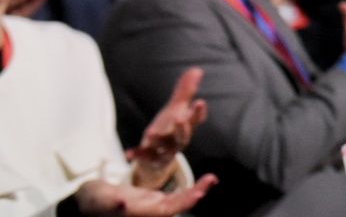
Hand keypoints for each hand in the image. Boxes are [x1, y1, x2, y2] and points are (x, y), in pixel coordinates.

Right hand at [75, 174, 217, 215]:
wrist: (86, 202)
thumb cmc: (92, 202)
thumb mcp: (101, 200)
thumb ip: (113, 202)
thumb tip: (124, 203)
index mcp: (140, 212)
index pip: (167, 210)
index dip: (184, 201)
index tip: (199, 192)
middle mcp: (148, 212)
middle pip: (176, 206)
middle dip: (195, 194)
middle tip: (212, 179)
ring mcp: (150, 207)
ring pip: (177, 203)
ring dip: (194, 192)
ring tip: (210, 179)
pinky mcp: (150, 201)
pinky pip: (172, 198)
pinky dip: (186, 191)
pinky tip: (198, 184)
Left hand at [127, 67, 207, 187]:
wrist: (157, 156)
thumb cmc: (169, 128)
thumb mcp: (176, 108)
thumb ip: (185, 91)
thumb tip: (196, 69)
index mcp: (186, 127)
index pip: (195, 119)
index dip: (198, 112)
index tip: (200, 102)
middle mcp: (178, 140)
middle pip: (183, 136)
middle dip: (182, 129)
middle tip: (180, 118)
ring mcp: (165, 151)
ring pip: (165, 147)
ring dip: (158, 140)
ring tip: (150, 133)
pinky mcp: (151, 159)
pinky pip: (145, 157)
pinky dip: (138, 155)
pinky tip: (128, 152)